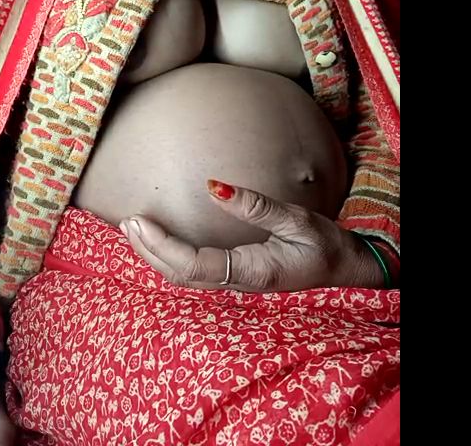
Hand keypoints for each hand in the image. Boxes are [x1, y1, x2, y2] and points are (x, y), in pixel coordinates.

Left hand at [120, 179, 382, 291]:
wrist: (344, 270)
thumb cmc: (324, 245)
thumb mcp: (297, 220)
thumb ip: (256, 206)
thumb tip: (214, 187)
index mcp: (251, 272)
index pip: (192, 264)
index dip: (161, 245)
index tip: (139, 220)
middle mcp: (237, 283)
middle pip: (179, 275)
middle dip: (148, 250)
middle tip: (126, 220)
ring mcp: (234, 284)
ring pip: (183, 277)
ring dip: (154, 255)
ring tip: (132, 228)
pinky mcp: (234, 278)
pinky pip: (193, 273)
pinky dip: (168, 257)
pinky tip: (156, 241)